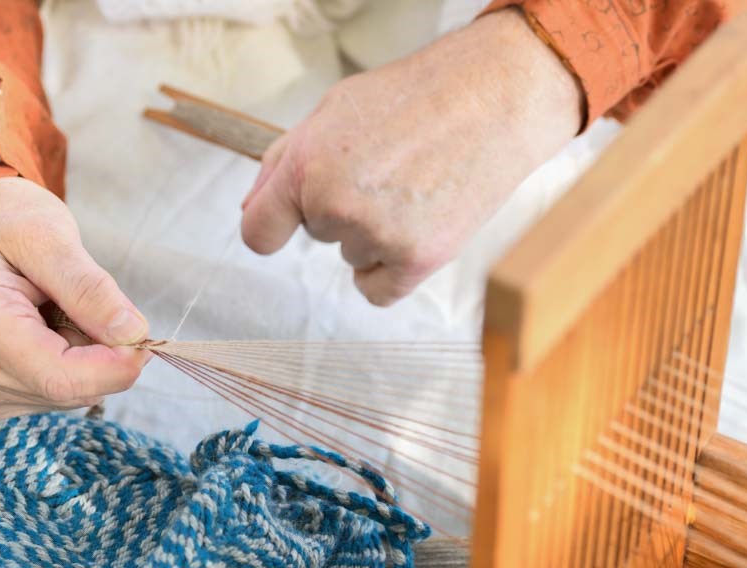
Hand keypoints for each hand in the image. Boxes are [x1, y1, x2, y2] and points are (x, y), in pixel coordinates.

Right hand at [0, 177, 150, 419]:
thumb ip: (89, 287)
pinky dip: (69, 369)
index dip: (112, 367)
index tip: (142, 338)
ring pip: (67, 396)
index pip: (57, 376)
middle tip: (92, 305)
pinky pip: (54, 398)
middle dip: (100, 356)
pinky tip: (47, 334)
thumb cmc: (7, 225)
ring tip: (57, 312)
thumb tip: (132, 334)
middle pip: (66, 389)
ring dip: (84, 359)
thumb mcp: (49, 235)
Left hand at [240, 9, 582, 305]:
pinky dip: (390, 270)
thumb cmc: (415, 98)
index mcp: (306, 165)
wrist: (494, 99)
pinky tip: (415, 228)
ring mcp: (376, 234)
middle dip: (343, 209)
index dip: (271, 230)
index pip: (258, 231)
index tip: (283, 228)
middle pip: (316, 236)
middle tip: (389, 169)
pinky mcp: (416, 259)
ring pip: (352, 256)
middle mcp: (333, 204)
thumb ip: (284, 163)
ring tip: (414, 187)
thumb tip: (252, 212)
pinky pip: (377, 290)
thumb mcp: (334, 110)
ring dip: (375, 234)